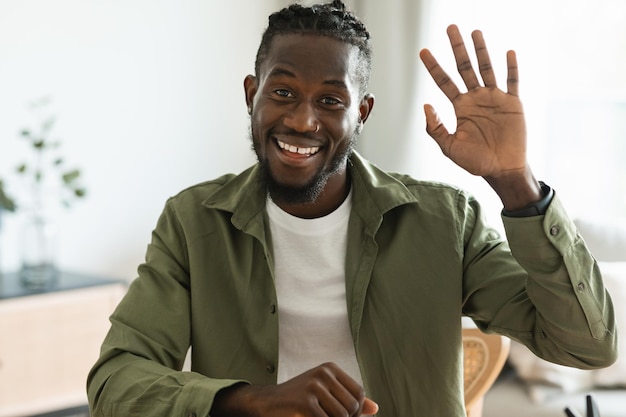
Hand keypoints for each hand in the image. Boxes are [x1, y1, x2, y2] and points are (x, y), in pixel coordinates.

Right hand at [211, 362, 378, 416]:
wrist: (264, 405)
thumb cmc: (297, 402)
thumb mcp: (324, 395)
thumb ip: (348, 400)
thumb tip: (375, 408)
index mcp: (330, 368)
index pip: (359, 393)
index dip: (355, 411)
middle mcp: (323, 373)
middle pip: (352, 407)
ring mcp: (314, 386)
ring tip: (316, 416)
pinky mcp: (305, 402)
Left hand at [420, 25, 541, 208]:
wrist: (501, 169)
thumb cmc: (475, 161)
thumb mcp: (448, 147)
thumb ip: (435, 128)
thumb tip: (426, 105)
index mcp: (461, 107)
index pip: (444, 81)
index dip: (434, 66)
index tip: (423, 51)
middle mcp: (476, 98)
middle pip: (465, 68)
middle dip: (457, 48)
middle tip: (450, 28)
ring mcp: (495, 98)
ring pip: (486, 68)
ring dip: (481, 51)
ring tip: (475, 32)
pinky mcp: (513, 103)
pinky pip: (512, 81)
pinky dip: (511, 67)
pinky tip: (508, 52)